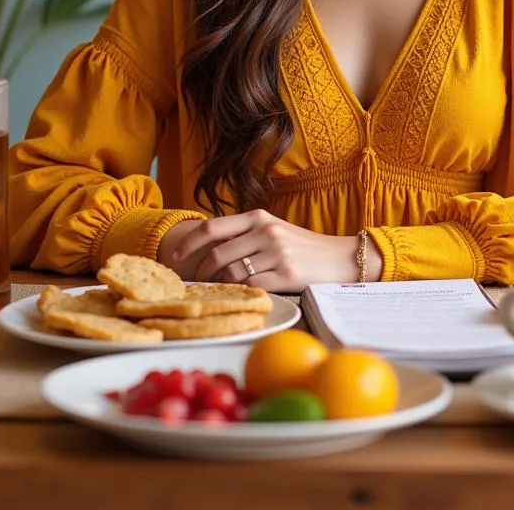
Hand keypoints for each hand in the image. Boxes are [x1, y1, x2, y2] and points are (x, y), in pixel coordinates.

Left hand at [164, 210, 381, 292]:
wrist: (339, 258)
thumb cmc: (302, 246)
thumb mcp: (273, 230)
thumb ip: (245, 234)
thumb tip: (207, 248)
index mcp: (258, 217)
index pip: (212, 228)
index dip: (188, 243)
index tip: (174, 257)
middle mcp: (265, 231)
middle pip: (217, 254)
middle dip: (200, 271)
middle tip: (195, 282)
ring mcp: (276, 252)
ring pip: (232, 272)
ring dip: (221, 284)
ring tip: (219, 290)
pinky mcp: (286, 274)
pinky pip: (251, 286)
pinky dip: (242, 292)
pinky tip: (242, 295)